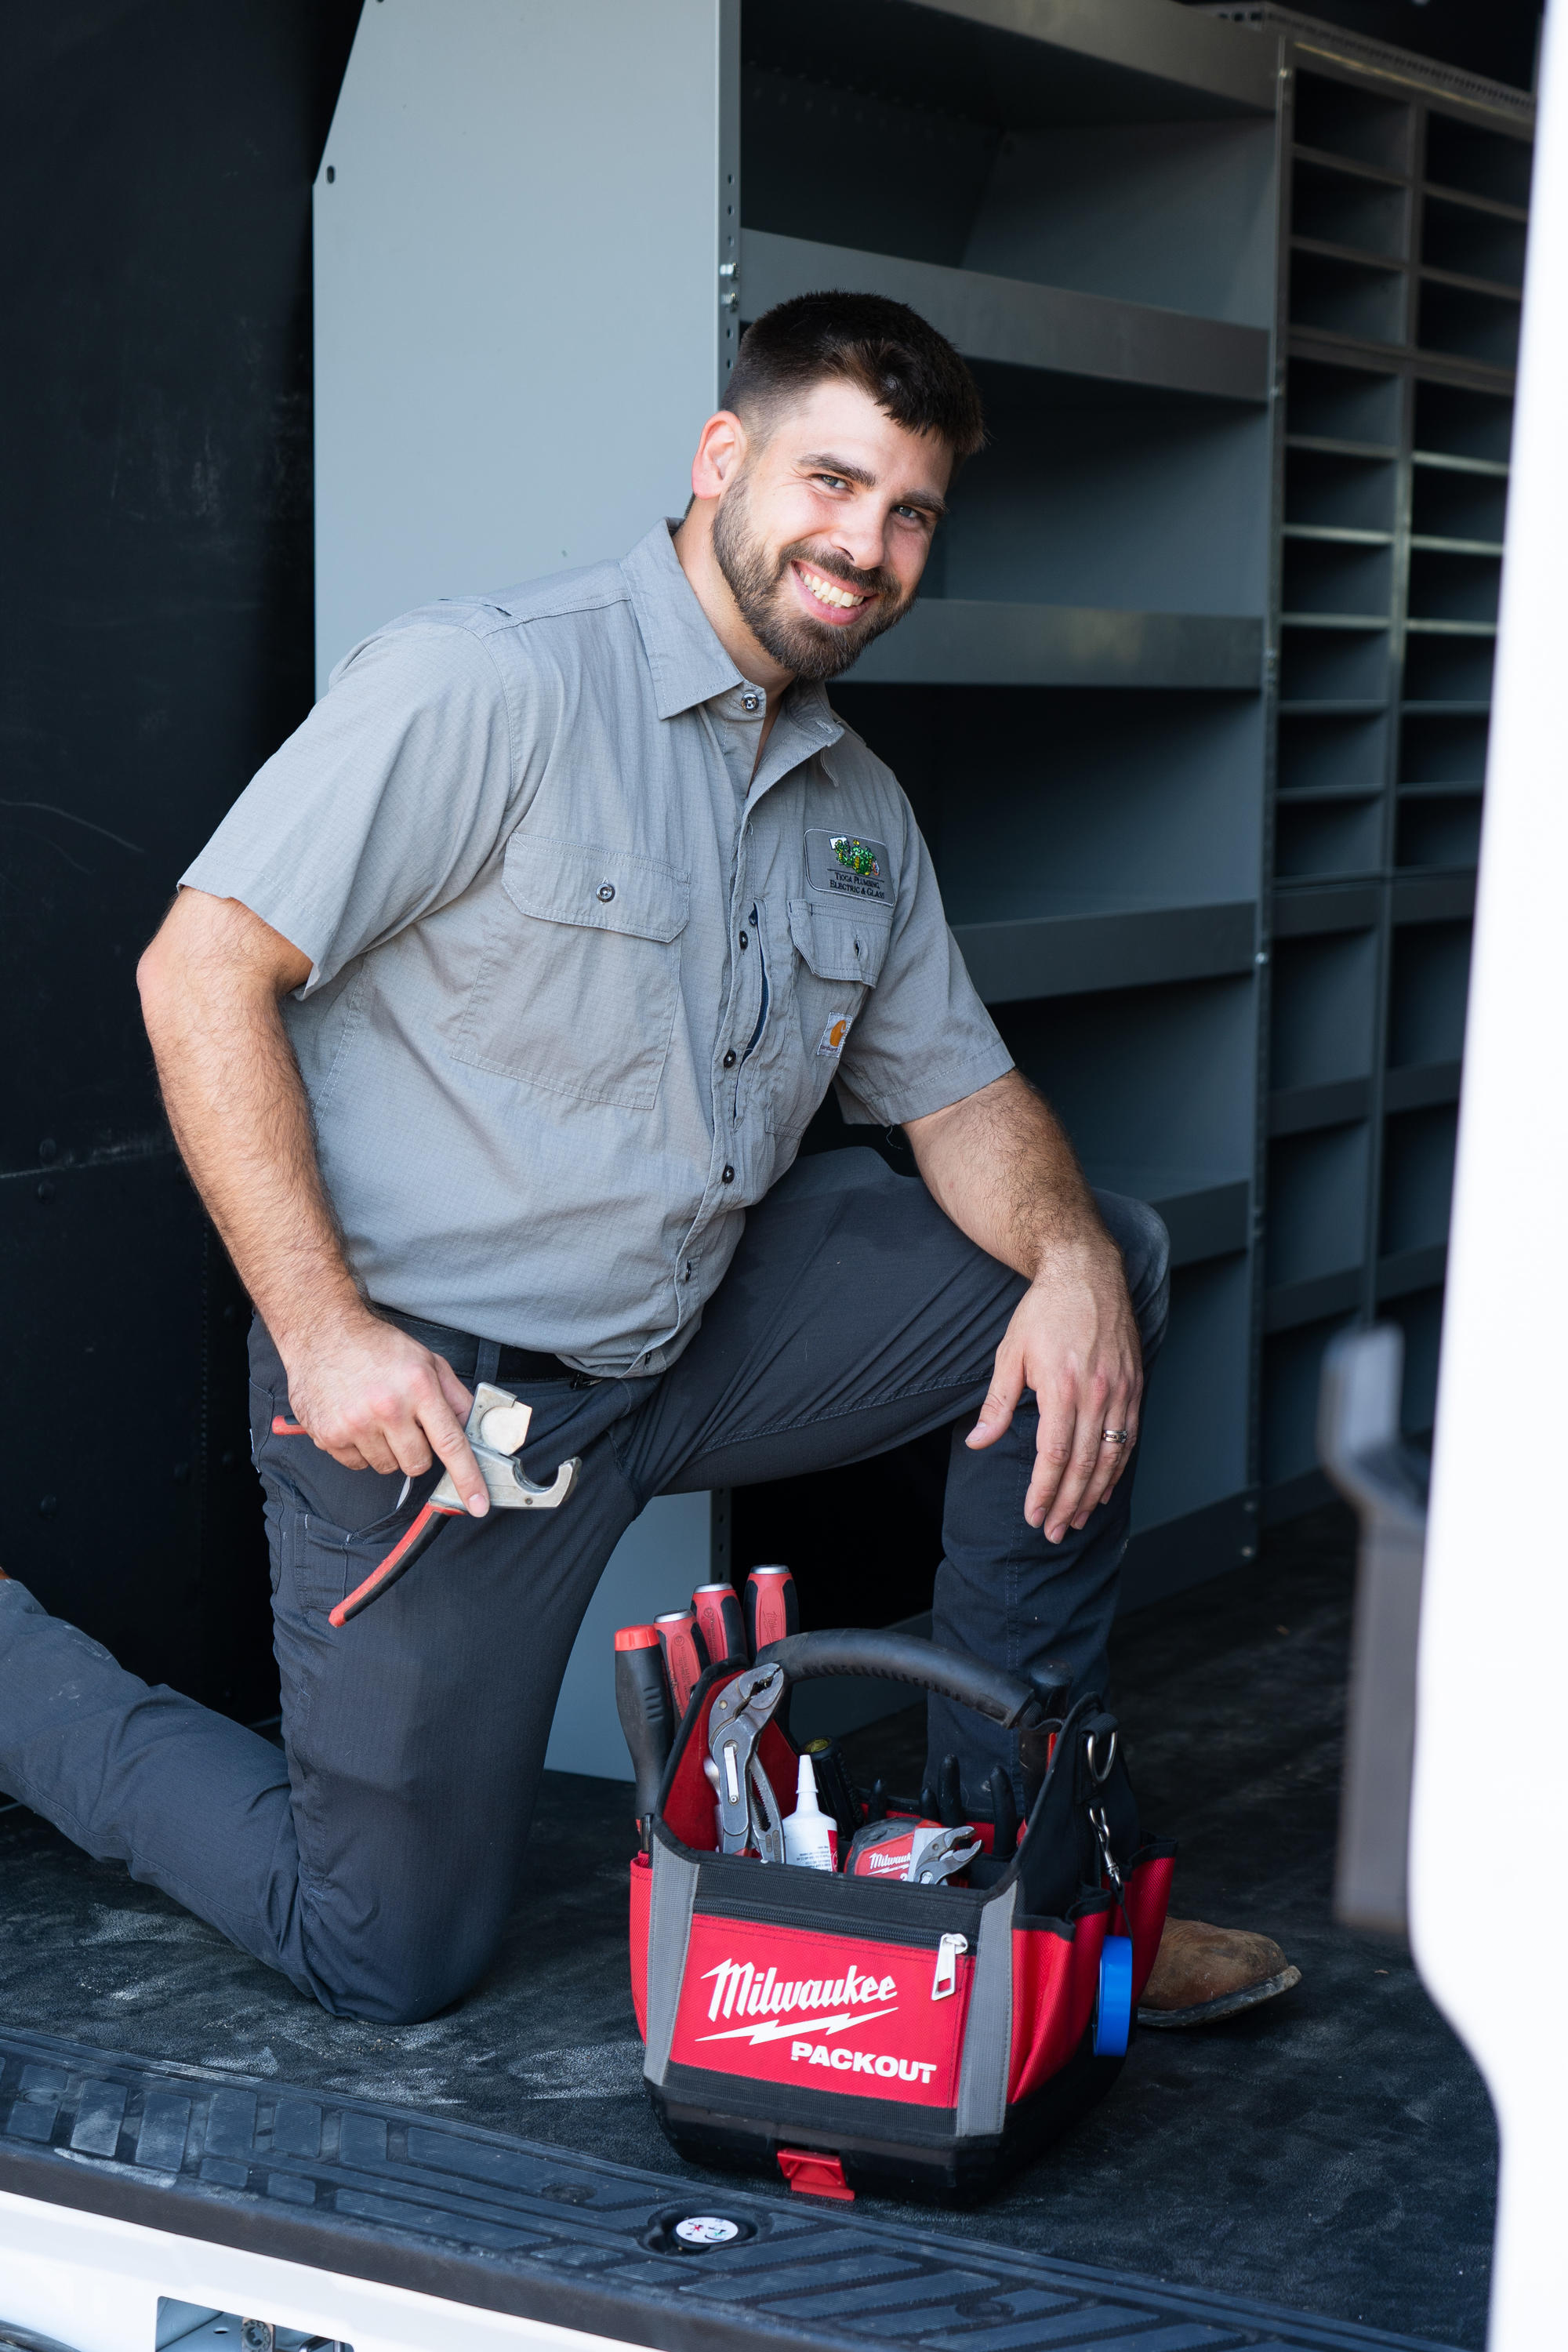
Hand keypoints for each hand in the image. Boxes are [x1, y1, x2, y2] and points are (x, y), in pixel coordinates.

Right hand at [278, 1307, 489, 1515]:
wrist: (323, 1333)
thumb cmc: (377, 1346)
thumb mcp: (427, 1360)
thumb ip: (454, 1396)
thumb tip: (475, 1429)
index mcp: (418, 1387)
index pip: (451, 1444)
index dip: (467, 1478)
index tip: (478, 1503)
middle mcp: (387, 1408)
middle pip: (417, 1463)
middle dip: (418, 1451)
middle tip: (406, 1425)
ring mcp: (355, 1424)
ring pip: (387, 1467)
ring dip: (388, 1450)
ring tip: (377, 1417)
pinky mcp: (329, 1435)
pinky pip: (357, 1465)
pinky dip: (361, 1450)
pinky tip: (356, 1421)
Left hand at [965, 1239, 1141, 1541]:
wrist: (1087, 1271)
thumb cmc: (1044, 1310)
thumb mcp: (1010, 1352)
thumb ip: (998, 1402)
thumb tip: (978, 1441)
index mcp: (1063, 1387)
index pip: (1056, 1455)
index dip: (1044, 1491)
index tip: (1034, 1517)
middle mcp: (1098, 1394)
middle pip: (1085, 1465)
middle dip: (1068, 1504)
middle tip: (1055, 1532)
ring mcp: (1122, 1391)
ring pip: (1112, 1457)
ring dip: (1094, 1494)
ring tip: (1078, 1520)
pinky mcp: (1135, 1386)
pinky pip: (1129, 1438)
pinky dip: (1118, 1468)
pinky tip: (1105, 1488)